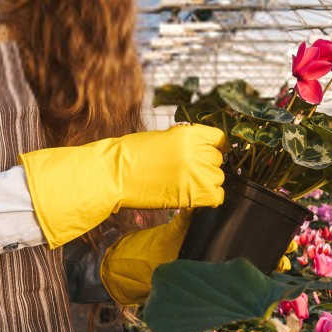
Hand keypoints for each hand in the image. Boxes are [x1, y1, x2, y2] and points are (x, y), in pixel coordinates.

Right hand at [20, 124, 225, 247]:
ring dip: (207, 182)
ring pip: (218, 178)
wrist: (113, 174)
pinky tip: (195, 196)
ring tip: (188, 184)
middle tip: (189, 172)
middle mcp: (195, 152)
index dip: (215, 147)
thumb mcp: (162, 139)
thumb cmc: (130, 155)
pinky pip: (217, 197)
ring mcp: (195, 174)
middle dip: (206, 165)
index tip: (210, 153)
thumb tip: (202, 151)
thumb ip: (185, 143)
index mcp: (188, 134)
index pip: (219, 138)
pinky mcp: (190, 195)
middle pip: (218, 160)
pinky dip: (210, 198)